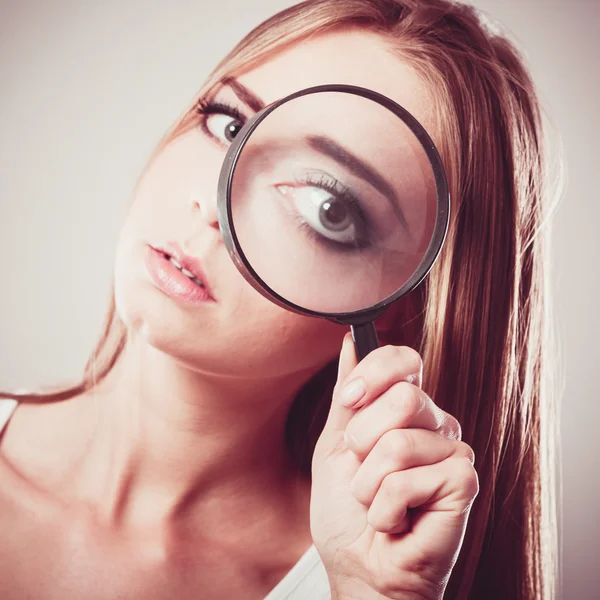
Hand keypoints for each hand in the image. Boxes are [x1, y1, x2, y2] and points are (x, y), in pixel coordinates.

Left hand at [310, 333, 478, 599]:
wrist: (358, 566)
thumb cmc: (346, 511)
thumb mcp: (335, 443)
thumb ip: (348, 394)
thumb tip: (350, 340)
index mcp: (405, 409)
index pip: (403, 359)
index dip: (373, 374)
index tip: (349, 402)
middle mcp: (434, 424)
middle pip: (404, 397)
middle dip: (364, 441)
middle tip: (363, 471)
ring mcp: (452, 451)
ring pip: (399, 442)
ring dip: (370, 483)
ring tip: (378, 502)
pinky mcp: (463, 482)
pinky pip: (410, 477)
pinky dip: (387, 506)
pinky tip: (398, 520)